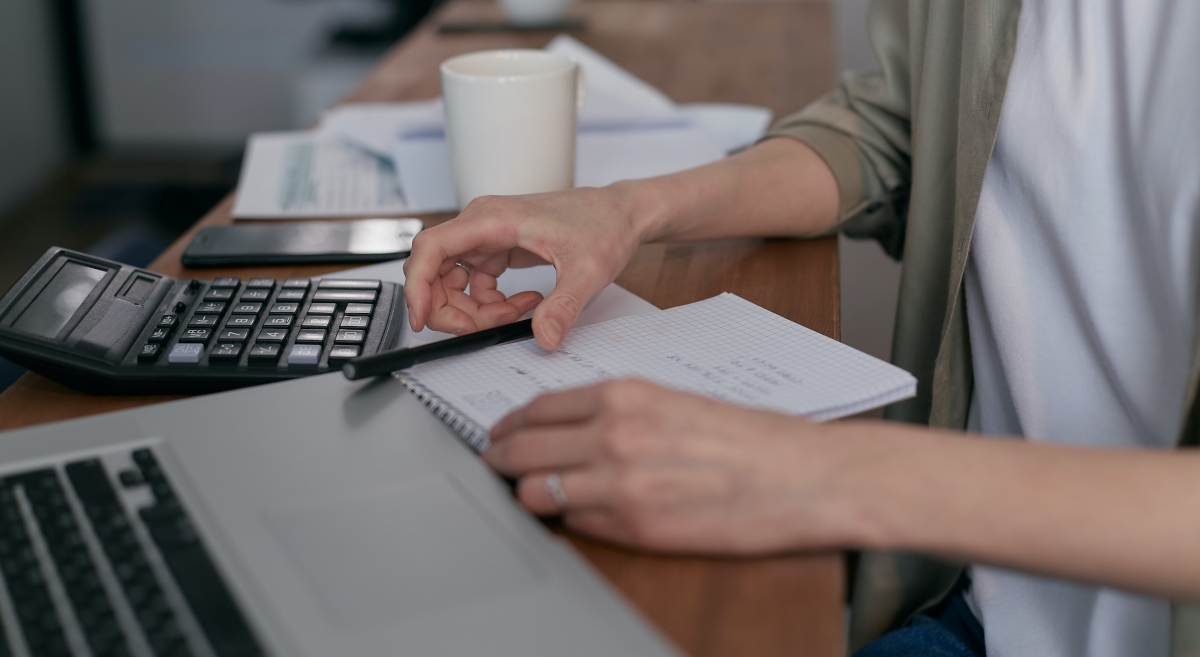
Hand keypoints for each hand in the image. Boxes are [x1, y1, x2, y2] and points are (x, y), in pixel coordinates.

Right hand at [403, 185, 648, 348]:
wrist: (622, 213)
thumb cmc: (605, 224)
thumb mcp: (588, 270)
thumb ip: (564, 306)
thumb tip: (544, 338)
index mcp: (493, 218)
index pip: (432, 247)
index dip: (417, 285)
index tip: (421, 319)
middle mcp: (482, 224)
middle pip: (436, 270)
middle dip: (450, 308)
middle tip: (479, 330)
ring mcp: (488, 237)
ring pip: (454, 281)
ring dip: (474, 310)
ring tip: (516, 315)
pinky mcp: (498, 249)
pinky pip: (476, 284)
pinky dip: (491, 304)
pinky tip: (525, 305)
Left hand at [483, 379, 858, 553]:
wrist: (801, 476)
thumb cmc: (750, 438)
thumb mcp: (675, 401)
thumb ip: (619, 412)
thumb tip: (572, 428)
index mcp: (625, 396)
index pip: (538, 409)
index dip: (509, 425)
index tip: (501, 434)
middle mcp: (615, 435)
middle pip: (522, 449)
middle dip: (500, 459)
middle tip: (494, 466)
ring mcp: (620, 485)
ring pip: (536, 492)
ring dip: (528, 494)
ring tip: (530, 495)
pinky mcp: (636, 528)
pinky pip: (577, 525)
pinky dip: (571, 520)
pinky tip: (579, 514)